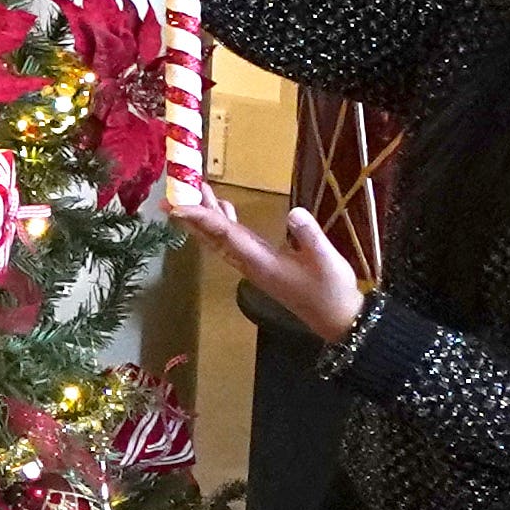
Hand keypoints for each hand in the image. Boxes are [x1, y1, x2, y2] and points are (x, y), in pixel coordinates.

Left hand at [165, 176, 366, 347]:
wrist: (336, 318)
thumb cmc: (332, 290)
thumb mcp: (327, 260)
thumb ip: (310, 236)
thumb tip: (294, 212)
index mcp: (260, 262)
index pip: (224, 234)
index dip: (201, 217)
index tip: (178, 204)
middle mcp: (250, 264)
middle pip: (213, 237)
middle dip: (193, 215)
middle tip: (172, 192)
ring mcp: (254, 265)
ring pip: (221, 239)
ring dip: (207, 216)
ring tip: (196, 191)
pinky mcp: (262, 265)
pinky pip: (234, 242)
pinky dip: (224, 224)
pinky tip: (225, 209)